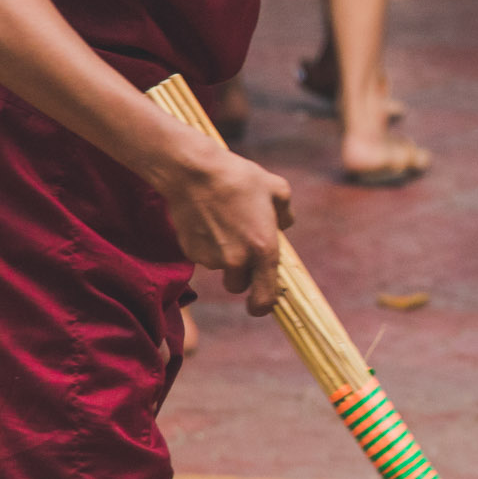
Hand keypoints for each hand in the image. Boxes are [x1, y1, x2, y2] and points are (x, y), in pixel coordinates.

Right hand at [156, 143, 293, 315]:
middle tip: (241, 247)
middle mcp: (237, 260)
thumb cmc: (239, 178)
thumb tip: (284, 226)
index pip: (264, 298)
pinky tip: (206, 221)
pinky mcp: (191, 251)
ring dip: (223, 256)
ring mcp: (211, 258)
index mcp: (263, 249)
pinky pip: (201, 256)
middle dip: (241, 273)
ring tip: (223, 223)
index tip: (260, 304)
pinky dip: (205, 246)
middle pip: (239, 285)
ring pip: (220, 268)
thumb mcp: (277, 189)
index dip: (263, 306)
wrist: (195, 172)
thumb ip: (286, 213)